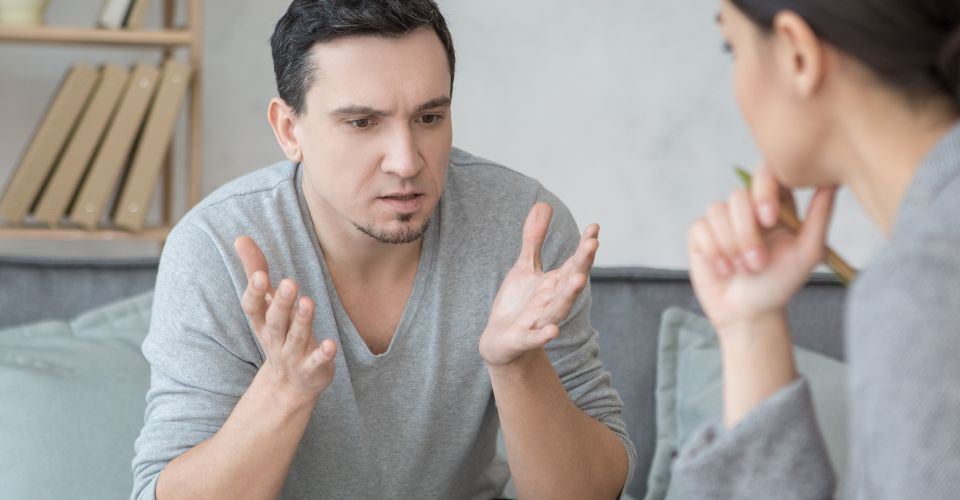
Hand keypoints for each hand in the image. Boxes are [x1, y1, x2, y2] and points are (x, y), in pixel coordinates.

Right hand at [234, 236, 336, 404]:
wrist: (288, 385)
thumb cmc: (277, 332)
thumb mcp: (265, 305)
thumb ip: (256, 271)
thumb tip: (240, 237)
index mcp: (262, 322)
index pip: (253, 307)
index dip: (255, 292)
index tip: (260, 275)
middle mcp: (275, 338)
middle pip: (276, 321)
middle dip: (281, 303)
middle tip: (290, 283)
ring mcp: (292, 355)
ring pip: (296, 338)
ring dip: (302, 321)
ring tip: (309, 302)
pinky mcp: (312, 368)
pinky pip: (317, 361)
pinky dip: (323, 354)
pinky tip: (331, 344)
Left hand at [479, 203, 599, 366]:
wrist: (501, 342)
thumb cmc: (518, 304)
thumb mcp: (525, 267)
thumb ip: (534, 238)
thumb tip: (544, 203)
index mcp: (555, 284)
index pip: (575, 263)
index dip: (585, 247)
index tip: (595, 227)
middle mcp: (552, 301)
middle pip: (571, 281)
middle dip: (582, 264)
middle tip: (592, 244)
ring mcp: (540, 321)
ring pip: (558, 308)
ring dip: (569, 295)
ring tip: (579, 279)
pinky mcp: (523, 338)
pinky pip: (535, 337)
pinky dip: (544, 335)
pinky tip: (553, 331)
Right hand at [687, 166, 836, 331]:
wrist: (749, 313)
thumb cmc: (780, 284)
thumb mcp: (807, 252)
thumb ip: (820, 216)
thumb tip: (831, 181)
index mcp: (774, 205)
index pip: (766, 174)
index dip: (764, 190)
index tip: (770, 219)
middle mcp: (746, 208)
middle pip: (738, 196)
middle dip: (747, 233)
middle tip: (757, 263)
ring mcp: (721, 220)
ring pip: (717, 210)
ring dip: (730, 245)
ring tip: (742, 269)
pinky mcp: (700, 234)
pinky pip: (700, 227)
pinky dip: (713, 251)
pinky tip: (723, 269)